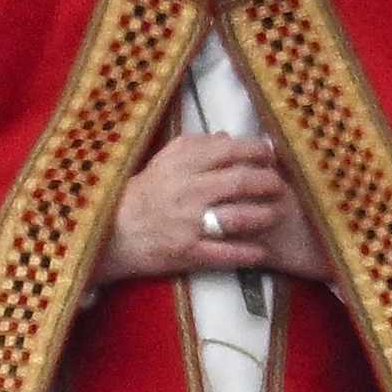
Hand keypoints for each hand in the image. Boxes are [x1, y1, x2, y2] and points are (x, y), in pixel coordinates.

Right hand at [100, 130, 327, 286]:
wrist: (110, 234)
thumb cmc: (141, 195)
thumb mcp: (163, 162)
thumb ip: (196, 147)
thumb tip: (229, 137)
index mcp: (181, 164)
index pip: (230, 151)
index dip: (258, 151)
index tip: (271, 155)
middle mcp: (187, 191)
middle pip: (241, 182)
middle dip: (268, 183)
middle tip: (280, 185)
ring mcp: (188, 223)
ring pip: (239, 217)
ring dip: (264, 216)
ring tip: (275, 214)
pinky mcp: (188, 253)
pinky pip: (226, 253)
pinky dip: (249, 253)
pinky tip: (263, 252)